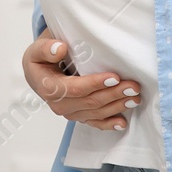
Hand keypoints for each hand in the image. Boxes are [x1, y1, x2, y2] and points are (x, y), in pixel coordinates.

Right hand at [22, 29, 141, 130]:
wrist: (38, 73)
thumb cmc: (40, 59)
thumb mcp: (37, 49)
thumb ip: (46, 48)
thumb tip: (61, 49)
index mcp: (49, 88)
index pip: (76, 88)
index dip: (96, 84)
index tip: (115, 77)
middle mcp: (59, 105)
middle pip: (90, 102)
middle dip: (114, 94)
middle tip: (133, 87)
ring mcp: (70, 113)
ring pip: (96, 112)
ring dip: (117, 106)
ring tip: (134, 98)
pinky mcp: (78, 116)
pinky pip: (94, 122)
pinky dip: (109, 123)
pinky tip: (123, 122)